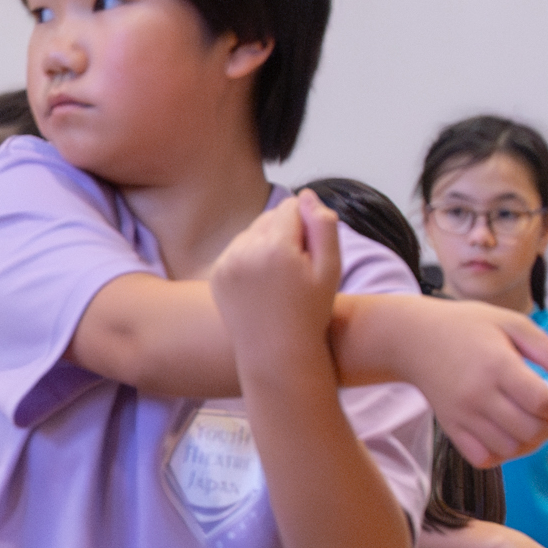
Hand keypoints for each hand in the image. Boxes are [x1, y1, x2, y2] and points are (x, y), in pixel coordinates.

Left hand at [209, 191, 340, 370]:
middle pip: (269, 217)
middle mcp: (245, 251)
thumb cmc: (311, 312)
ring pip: (251, 232)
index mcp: (276, 247)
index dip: (306, 225)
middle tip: (296, 268)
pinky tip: (262, 283)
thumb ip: (323, 226)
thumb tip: (307, 194)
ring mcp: (226, 263)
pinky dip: (249, 258)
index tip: (310, 254)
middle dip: (285, 232)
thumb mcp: (330, 269)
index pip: (291, 206)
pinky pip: (236, 250)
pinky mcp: (217, 274)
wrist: (277, 353)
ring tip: (280, 276)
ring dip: (266, 243)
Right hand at [398, 302, 547, 467]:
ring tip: (539, 424)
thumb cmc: (465, 326)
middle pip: (530, 429)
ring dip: (534, 442)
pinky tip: (512, 437)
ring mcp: (462, 415)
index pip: (543, 401)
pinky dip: (504, 455)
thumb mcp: (510, 322)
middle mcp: (478, 395)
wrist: (412, 338)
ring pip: (510, 448)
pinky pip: (483, 458)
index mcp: (497, 366)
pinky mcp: (451, 427)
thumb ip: (547, 350)